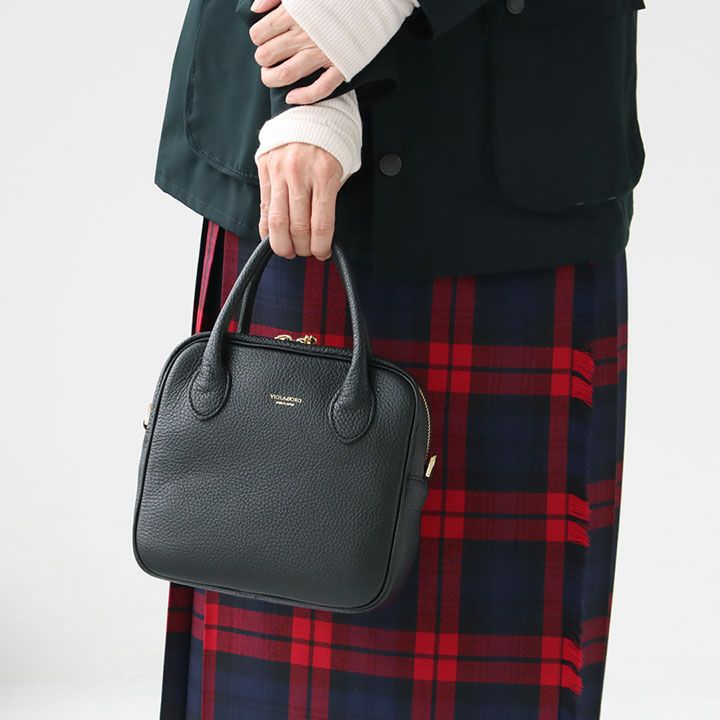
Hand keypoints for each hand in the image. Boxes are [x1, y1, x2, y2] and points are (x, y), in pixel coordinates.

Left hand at [248, 0, 344, 103]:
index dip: (256, 39)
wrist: (371, 0)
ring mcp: (322, 53)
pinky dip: (303, 97)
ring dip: (271, 79)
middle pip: (267, 56)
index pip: (259, 33)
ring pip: (285, 74)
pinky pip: (320, 88)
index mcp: (293, 14)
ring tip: (271, 76)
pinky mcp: (340, 66)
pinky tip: (291, 97)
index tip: (263, 38)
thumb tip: (255, 10)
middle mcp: (304, 36)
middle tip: (268, 57)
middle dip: (262, 59)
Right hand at [257, 142, 342, 259]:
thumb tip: (320, 233)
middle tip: (306, 252)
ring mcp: (279, 171)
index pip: (320, 224)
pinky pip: (264, 206)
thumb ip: (330, 199)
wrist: (314, 111)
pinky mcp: (265, 168)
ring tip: (288, 250)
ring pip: (276, 221)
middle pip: (297, 228)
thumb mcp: (343, 169)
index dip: (320, 246)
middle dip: (302, 248)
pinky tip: (272, 238)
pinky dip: (267, 228)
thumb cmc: (333, 144)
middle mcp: (299, 173)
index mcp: (325, 175)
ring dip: (282, 244)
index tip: (322, 253)